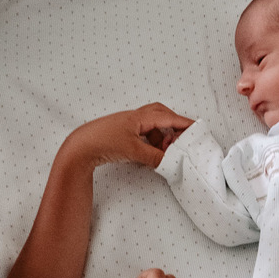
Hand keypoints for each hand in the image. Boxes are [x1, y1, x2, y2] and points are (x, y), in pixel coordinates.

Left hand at [64, 104, 193, 168]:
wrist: (80, 146)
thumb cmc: (104, 142)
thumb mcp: (134, 152)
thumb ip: (155, 157)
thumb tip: (171, 161)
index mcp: (142, 117)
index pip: (169, 118)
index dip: (185, 124)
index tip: (198, 129)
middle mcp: (137, 117)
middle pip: (163, 116)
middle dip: (174, 127)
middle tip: (181, 141)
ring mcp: (130, 125)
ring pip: (154, 127)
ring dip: (162, 138)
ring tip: (164, 152)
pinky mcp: (125, 133)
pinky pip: (145, 135)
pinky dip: (152, 143)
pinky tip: (151, 154)